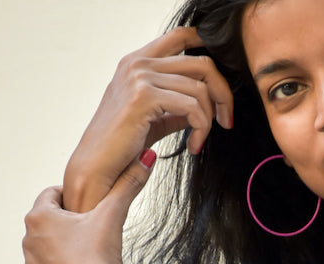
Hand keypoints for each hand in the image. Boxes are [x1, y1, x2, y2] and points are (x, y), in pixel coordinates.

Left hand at [25, 153, 156, 263]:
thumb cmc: (103, 257)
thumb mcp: (114, 216)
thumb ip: (128, 184)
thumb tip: (147, 155)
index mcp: (39, 215)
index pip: (54, 195)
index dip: (75, 200)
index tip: (91, 209)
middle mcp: (28, 238)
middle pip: (50, 222)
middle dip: (69, 226)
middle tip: (94, 235)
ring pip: (48, 248)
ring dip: (64, 249)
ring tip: (89, 258)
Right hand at [63, 27, 232, 211]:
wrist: (98, 165)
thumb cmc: (122, 146)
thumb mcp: (154, 119)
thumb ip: (177, 106)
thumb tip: (203, 104)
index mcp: (138, 62)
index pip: (181, 37)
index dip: (209, 50)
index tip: (223, 86)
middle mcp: (138, 63)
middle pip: (201, 62)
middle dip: (222, 93)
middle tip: (225, 120)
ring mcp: (140, 76)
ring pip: (200, 88)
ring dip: (209, 119)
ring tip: (199, 141)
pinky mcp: (144, 96)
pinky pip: (192, 107)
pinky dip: (201, 129)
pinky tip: (193, 146)